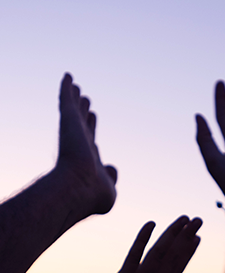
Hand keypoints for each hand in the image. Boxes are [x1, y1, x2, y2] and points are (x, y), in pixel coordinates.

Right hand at [55, 73, 117, 218]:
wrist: (78, 188)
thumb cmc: (92, 195)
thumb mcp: (109, 190)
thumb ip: (111, 178)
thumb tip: (111, 169)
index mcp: (88, 159)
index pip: (90, 139)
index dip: (91, 128)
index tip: (93, 117)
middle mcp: (79, 144)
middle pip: (81, 123)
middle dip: (83, 112)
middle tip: (85, 100)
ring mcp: (73, 132)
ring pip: (74, 110)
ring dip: (74, 98)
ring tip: (76, 86)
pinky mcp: (68, 121)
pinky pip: (66, 100)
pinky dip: (65, 88)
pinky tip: (68, 77)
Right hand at [96, 216, 201, 272]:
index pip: (175, 269)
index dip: (187, 253)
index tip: (197, 238)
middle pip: (170, 257)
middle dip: (185, 238)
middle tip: (198, 219)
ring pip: (159, 254)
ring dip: (173, 235)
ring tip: (187, 219)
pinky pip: (134, 258)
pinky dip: (142, 241)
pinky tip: (151, 225)